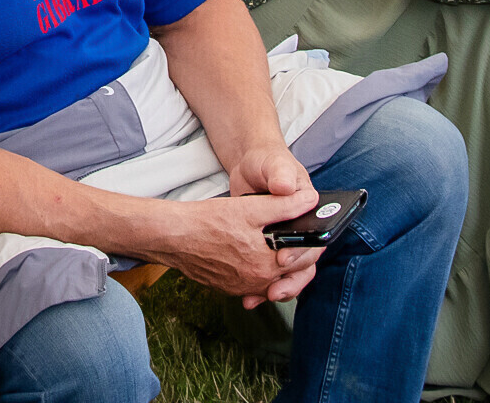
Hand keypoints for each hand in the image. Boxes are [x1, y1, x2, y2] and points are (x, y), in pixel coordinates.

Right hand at [154, 188, 323, 307]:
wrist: (173, 237)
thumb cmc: (208, 222)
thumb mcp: (249, 208)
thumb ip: (284, 206)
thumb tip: (309, 201)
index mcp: (268, 264)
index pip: (305, 259)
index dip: (314, 244)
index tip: (316, 233)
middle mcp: (258, 282)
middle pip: (292, 273)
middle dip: (300, 256)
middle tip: (301, 240)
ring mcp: (243, 288)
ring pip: (274, 280)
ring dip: (281, 267)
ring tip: (282, 250)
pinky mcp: (230, 288)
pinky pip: (254, 284)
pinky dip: (261, 273)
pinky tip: (257, 258)